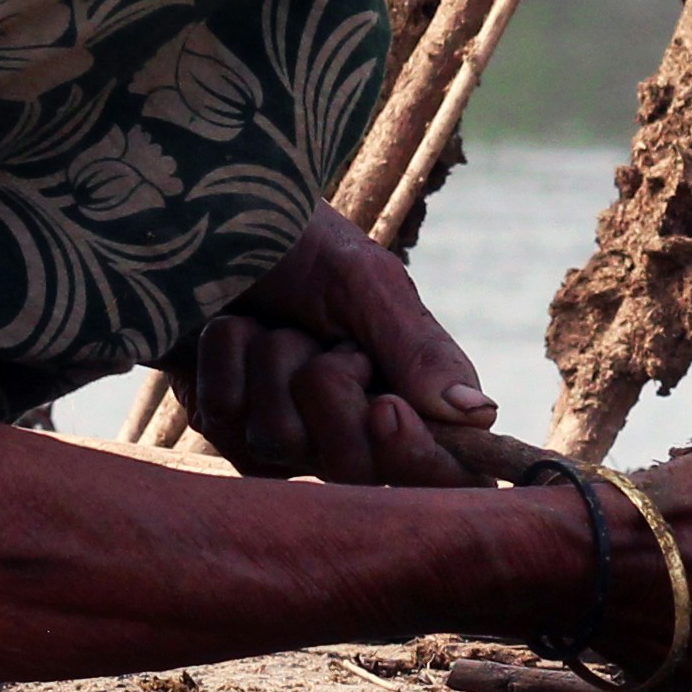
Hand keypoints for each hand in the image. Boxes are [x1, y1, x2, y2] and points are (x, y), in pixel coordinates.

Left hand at [180, 207, 494, 485]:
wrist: (212, 219)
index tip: (386, 408)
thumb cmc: (303, 243)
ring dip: (273, 360)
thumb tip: (480, 415)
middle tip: (326, 339)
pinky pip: (225, 421)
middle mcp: (353, 431)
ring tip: (274, 322)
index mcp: (411, 396)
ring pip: (282, 441)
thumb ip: (420, 350)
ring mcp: (288, 440)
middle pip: (355, 466)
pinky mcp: (229, 433)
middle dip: (330, 387)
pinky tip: (232, 329)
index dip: (417, 458)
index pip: (442, 472)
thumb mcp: (368, 283)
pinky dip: (226, 360)